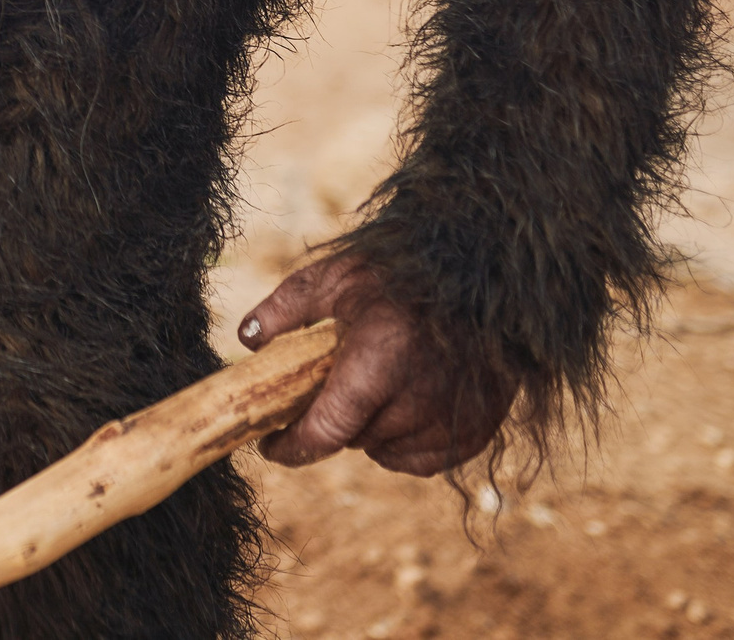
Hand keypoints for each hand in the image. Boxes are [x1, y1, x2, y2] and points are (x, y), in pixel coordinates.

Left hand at [239, 253, 514, 475]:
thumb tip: (247, 339)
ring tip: (370, 390)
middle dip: (331, 422)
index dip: (291, 445)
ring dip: (368, 432)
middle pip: (353, 439)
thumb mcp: (335, 278)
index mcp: (378, 361)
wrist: (487, 275)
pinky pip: (423, 459)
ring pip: (385, 451)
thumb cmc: (404, 273)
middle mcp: (417, 399)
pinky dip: (404, 444)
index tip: (270, 444)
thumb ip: (286, 308)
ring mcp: (451, 419)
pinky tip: (400, 408)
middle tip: (328, 390)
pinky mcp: (476, 430)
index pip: (326, 430)